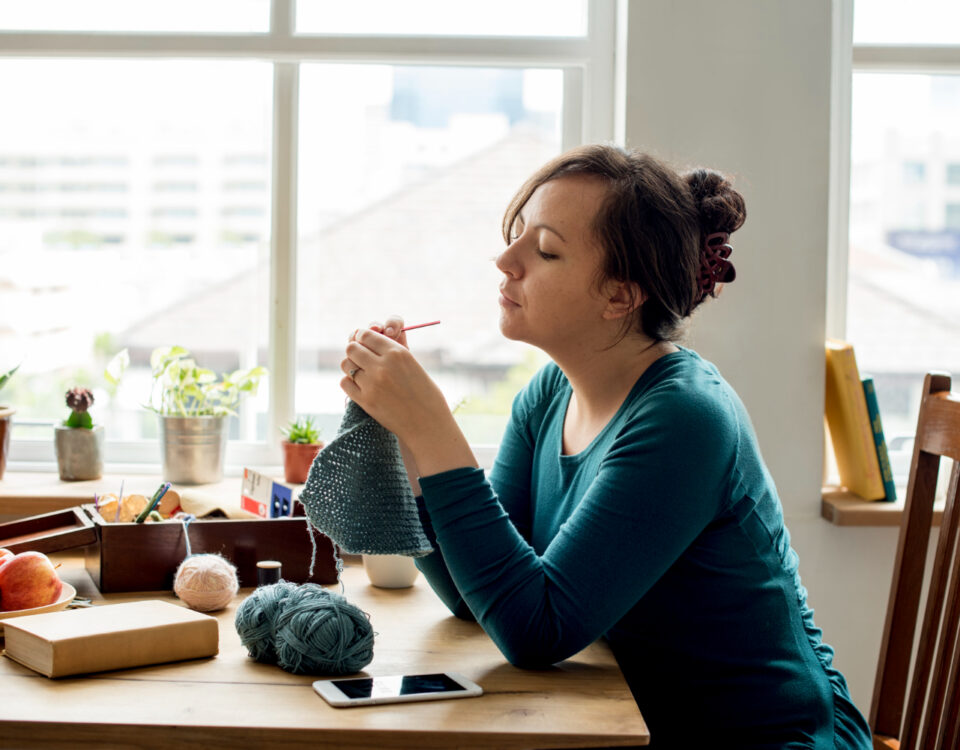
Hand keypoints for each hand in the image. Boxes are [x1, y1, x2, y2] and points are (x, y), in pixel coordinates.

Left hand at [339, 316, 476, 475]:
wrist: (428, 424)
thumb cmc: (425, 394)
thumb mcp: (413, 364)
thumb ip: (392, 351)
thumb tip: (368, 338)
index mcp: (397, 353)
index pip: (366, 334)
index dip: (362, 337)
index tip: (364, 343)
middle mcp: (383, 366)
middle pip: (351, 348)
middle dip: (355, 351)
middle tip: (362, 359)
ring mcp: (372, 383)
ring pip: (346, 365)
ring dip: (351, 366)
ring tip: (362, 373)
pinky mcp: (365, 400)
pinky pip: (344, 382)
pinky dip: (350, 383)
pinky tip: (361, 386)